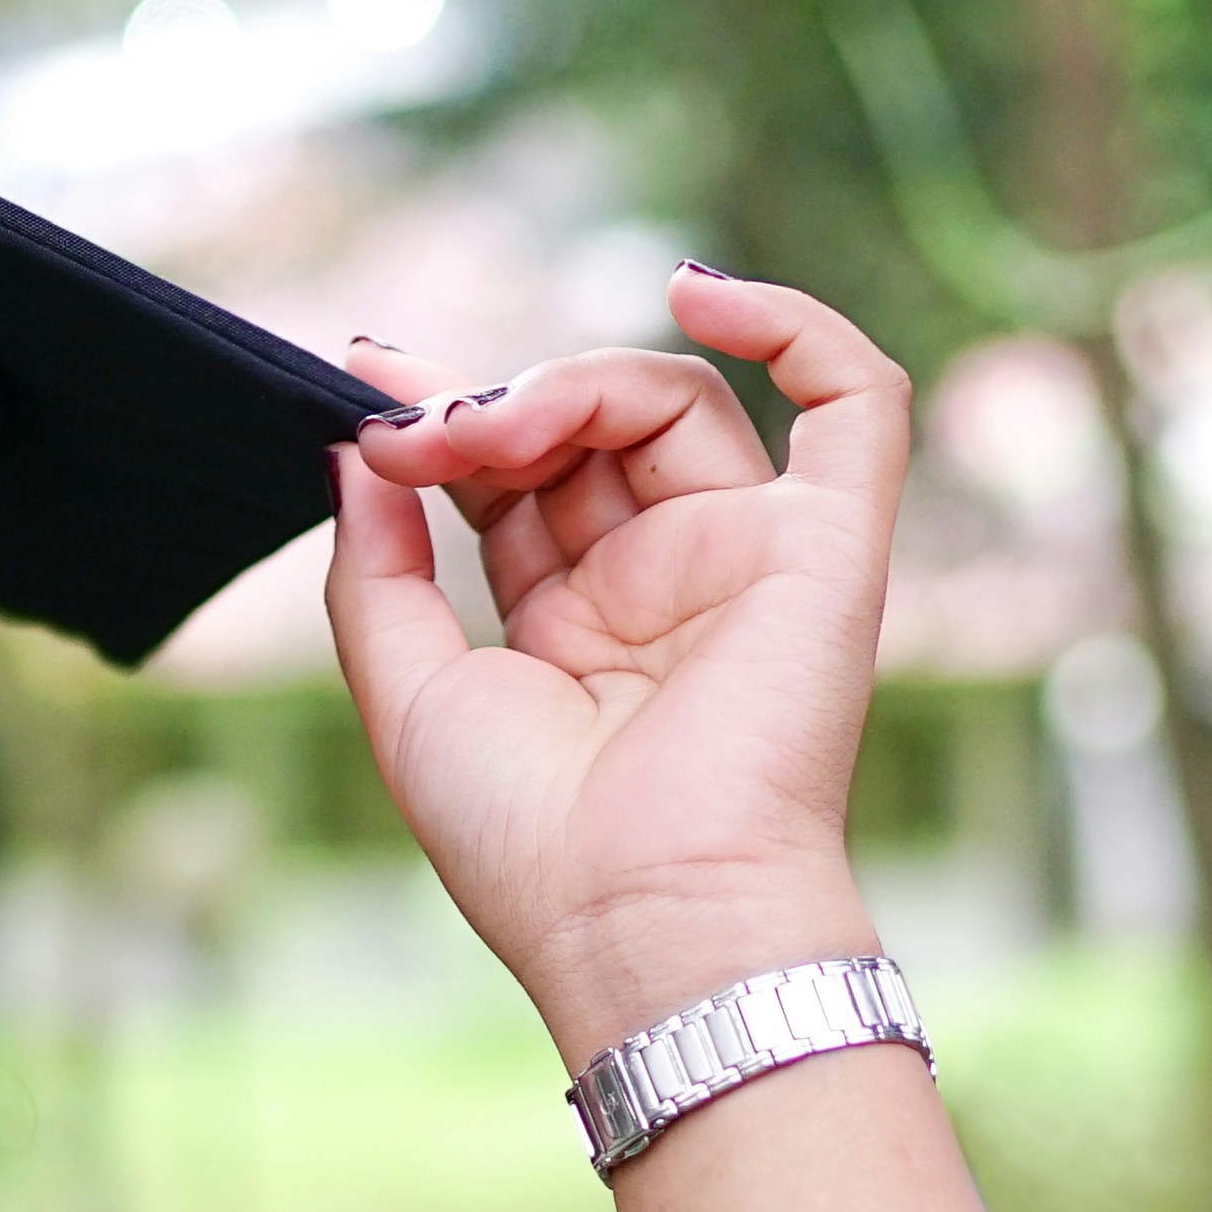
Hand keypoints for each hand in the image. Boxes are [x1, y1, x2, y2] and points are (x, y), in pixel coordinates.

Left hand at [325, 267, 907, 1057]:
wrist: (638, 918)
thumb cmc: (527, 844)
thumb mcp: (407, 694)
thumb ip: (377, 569)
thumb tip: (359, 447)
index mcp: (574, 623)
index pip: (514, 476)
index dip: (444, 414)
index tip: (366, 374)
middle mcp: (664, 583)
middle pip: (585, 429)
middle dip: (492, 403)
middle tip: (419, 427)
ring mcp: (747, 560)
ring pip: (675, 400)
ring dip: (568, 385)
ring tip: (487, 426)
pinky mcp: (828, 549)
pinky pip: (852, 404)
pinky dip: (796, 326)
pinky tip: (702, 292)